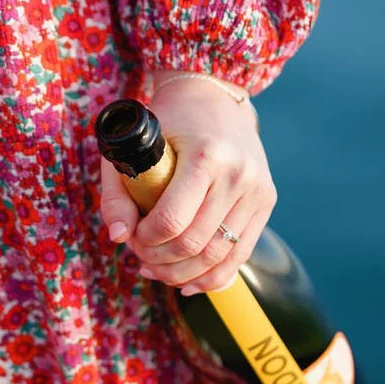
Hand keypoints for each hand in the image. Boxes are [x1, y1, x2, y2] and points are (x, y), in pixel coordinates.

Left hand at [99, 72, 276, 294]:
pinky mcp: (266, 201)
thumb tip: (119, 237)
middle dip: (161, 260)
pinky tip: (188, 284)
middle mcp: (238, 173)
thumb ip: (118, 193)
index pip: (172, 219)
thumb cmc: (166, 125)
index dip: (145, 240)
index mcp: (205, 154)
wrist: (212, 99)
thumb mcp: (132, 148)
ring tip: (158, 271)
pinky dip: (213, 278)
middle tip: (141, 258)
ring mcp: (257, 189)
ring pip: (219, 256)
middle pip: (195, 242)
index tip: (132, 238)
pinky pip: (241, 255)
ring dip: (183, 274)